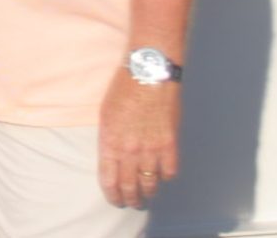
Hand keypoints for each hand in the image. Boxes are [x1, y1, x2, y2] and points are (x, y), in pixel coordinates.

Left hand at [98, 69, 181, 207]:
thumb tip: (114, 157)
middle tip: (131, 203)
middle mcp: (129, 150)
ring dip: (148, 192)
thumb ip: (110, 139)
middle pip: (130, 187)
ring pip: (150, 184)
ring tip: (146, 195)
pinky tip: (162, 173)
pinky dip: (165, 175)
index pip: (109, 180)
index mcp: (109, 141)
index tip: (115, 199)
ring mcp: (151, 149)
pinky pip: (169, 172)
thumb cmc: (124, 89)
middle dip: (129, 199)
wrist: (148, 73)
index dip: (112, 194)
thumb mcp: (106, 114)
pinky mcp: (170, 144)